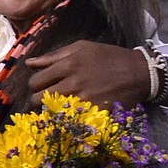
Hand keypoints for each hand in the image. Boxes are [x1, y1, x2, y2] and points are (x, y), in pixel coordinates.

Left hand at [27, 41, 149, 107]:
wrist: (138, 73)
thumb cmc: (109, 57)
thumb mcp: (82, 47)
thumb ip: (54, 56)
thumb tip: (29, 63)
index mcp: (68, 64)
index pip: (36, 81)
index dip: (34, 85)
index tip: (40, 86)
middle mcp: (73, 82)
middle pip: (39, 98)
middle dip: (39, 99)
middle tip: (46, 98)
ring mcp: (83, 99)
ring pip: (52, 111)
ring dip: (51, 109)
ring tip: (59, 105)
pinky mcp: (92, 112)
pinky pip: (69, 119)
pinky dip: (66, 117)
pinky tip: (71, 112)